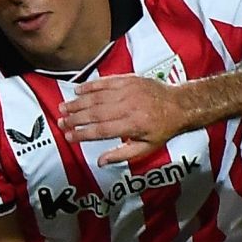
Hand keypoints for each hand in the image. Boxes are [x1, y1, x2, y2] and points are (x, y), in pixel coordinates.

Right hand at [60, 74, 185, 162]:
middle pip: (95, 113)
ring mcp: (128, 91)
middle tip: (61, 122)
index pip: (101, 130)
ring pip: (97, 97)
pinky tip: (78, 91)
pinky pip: (105, 82)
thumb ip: (122, 154)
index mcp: (132, 125)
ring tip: (63, 108)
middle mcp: (128, 106)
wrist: (180, 104)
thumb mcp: (147, 148)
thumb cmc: (163, 128)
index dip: (83, 134)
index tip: (69, 137)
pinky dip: (90, 86)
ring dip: (78, 103)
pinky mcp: (128, 80)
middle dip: (75, 118)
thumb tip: (101, 161)